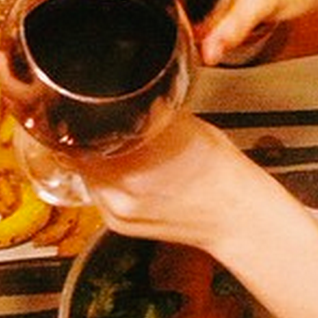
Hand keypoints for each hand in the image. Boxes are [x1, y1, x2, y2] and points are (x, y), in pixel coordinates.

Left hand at [84, 112, 260, 250]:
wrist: (237, 216)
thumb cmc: (218, 171)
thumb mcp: (181, 124)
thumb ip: (144, 110)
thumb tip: (120, 93)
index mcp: (131, 166)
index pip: (82, 136)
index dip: (82, 118)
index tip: (85, 108)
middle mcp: (118, 194)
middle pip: (81, 154)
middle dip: (90, 137)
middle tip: (105, 123)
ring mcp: (116, 213)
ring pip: (87, 173)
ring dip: (95, 157)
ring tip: (118, 145)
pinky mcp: (119, 224)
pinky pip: (98, 192)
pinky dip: (105, 177)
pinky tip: (125, 168)